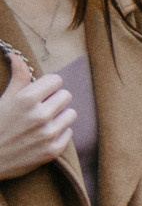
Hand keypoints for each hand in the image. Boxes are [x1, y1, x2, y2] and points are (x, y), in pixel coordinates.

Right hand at [0, 49, 72, 181]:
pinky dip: (58, 133)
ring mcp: (48, 134)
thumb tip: (16, 55)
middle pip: (66, 96)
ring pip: (71, 114)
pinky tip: (42, 136)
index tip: (39, 92)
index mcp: (27, 99)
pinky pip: (69, 132)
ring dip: (59, 116)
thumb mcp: (4, 98)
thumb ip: (18, 77)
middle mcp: (40, 115)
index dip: (47, 85)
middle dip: (54, 99)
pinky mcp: (53, 150)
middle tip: (40, 107)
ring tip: (42, 122)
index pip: (56, 80)